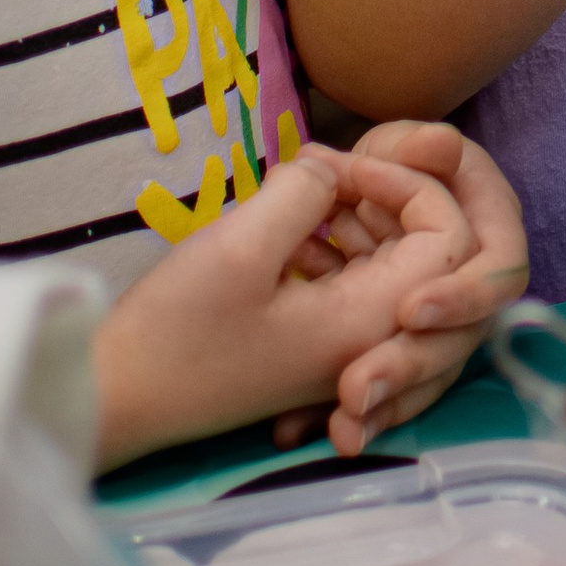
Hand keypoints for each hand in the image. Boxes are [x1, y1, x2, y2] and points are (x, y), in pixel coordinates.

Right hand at [91, 131, 526, 472]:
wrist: (114, 396)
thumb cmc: (175, 330)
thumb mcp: (242, 245)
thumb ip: (305, 192)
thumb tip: (332, 169)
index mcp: (372, 321)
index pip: (452, 239)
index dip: (407, 185)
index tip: (336, 169)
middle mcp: (373, 336)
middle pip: (430, 247)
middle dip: (386, 194)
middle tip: (319, 171)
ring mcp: (343, 341)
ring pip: (390, 257)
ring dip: (357, 213)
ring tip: (300, 187)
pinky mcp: (312, 337)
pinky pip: (353, 275)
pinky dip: (333, 239)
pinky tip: (287, 224)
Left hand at [284, 119, 528, 446]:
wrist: (360, 188)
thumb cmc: (396, 161)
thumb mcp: (403, 146)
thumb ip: (419, 147)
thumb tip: (441, 140)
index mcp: (492, 237)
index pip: (499, 274)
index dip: (463, 295)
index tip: (410, 310)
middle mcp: (473, 293)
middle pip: (458, 344)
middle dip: (408, 369)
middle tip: (356, 391)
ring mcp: (438, 329)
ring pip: (423, 379)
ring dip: (384, 408)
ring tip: (341, 430)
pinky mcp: (399, 349)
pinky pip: (390, 392)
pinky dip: (357, 411)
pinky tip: (317, 432)